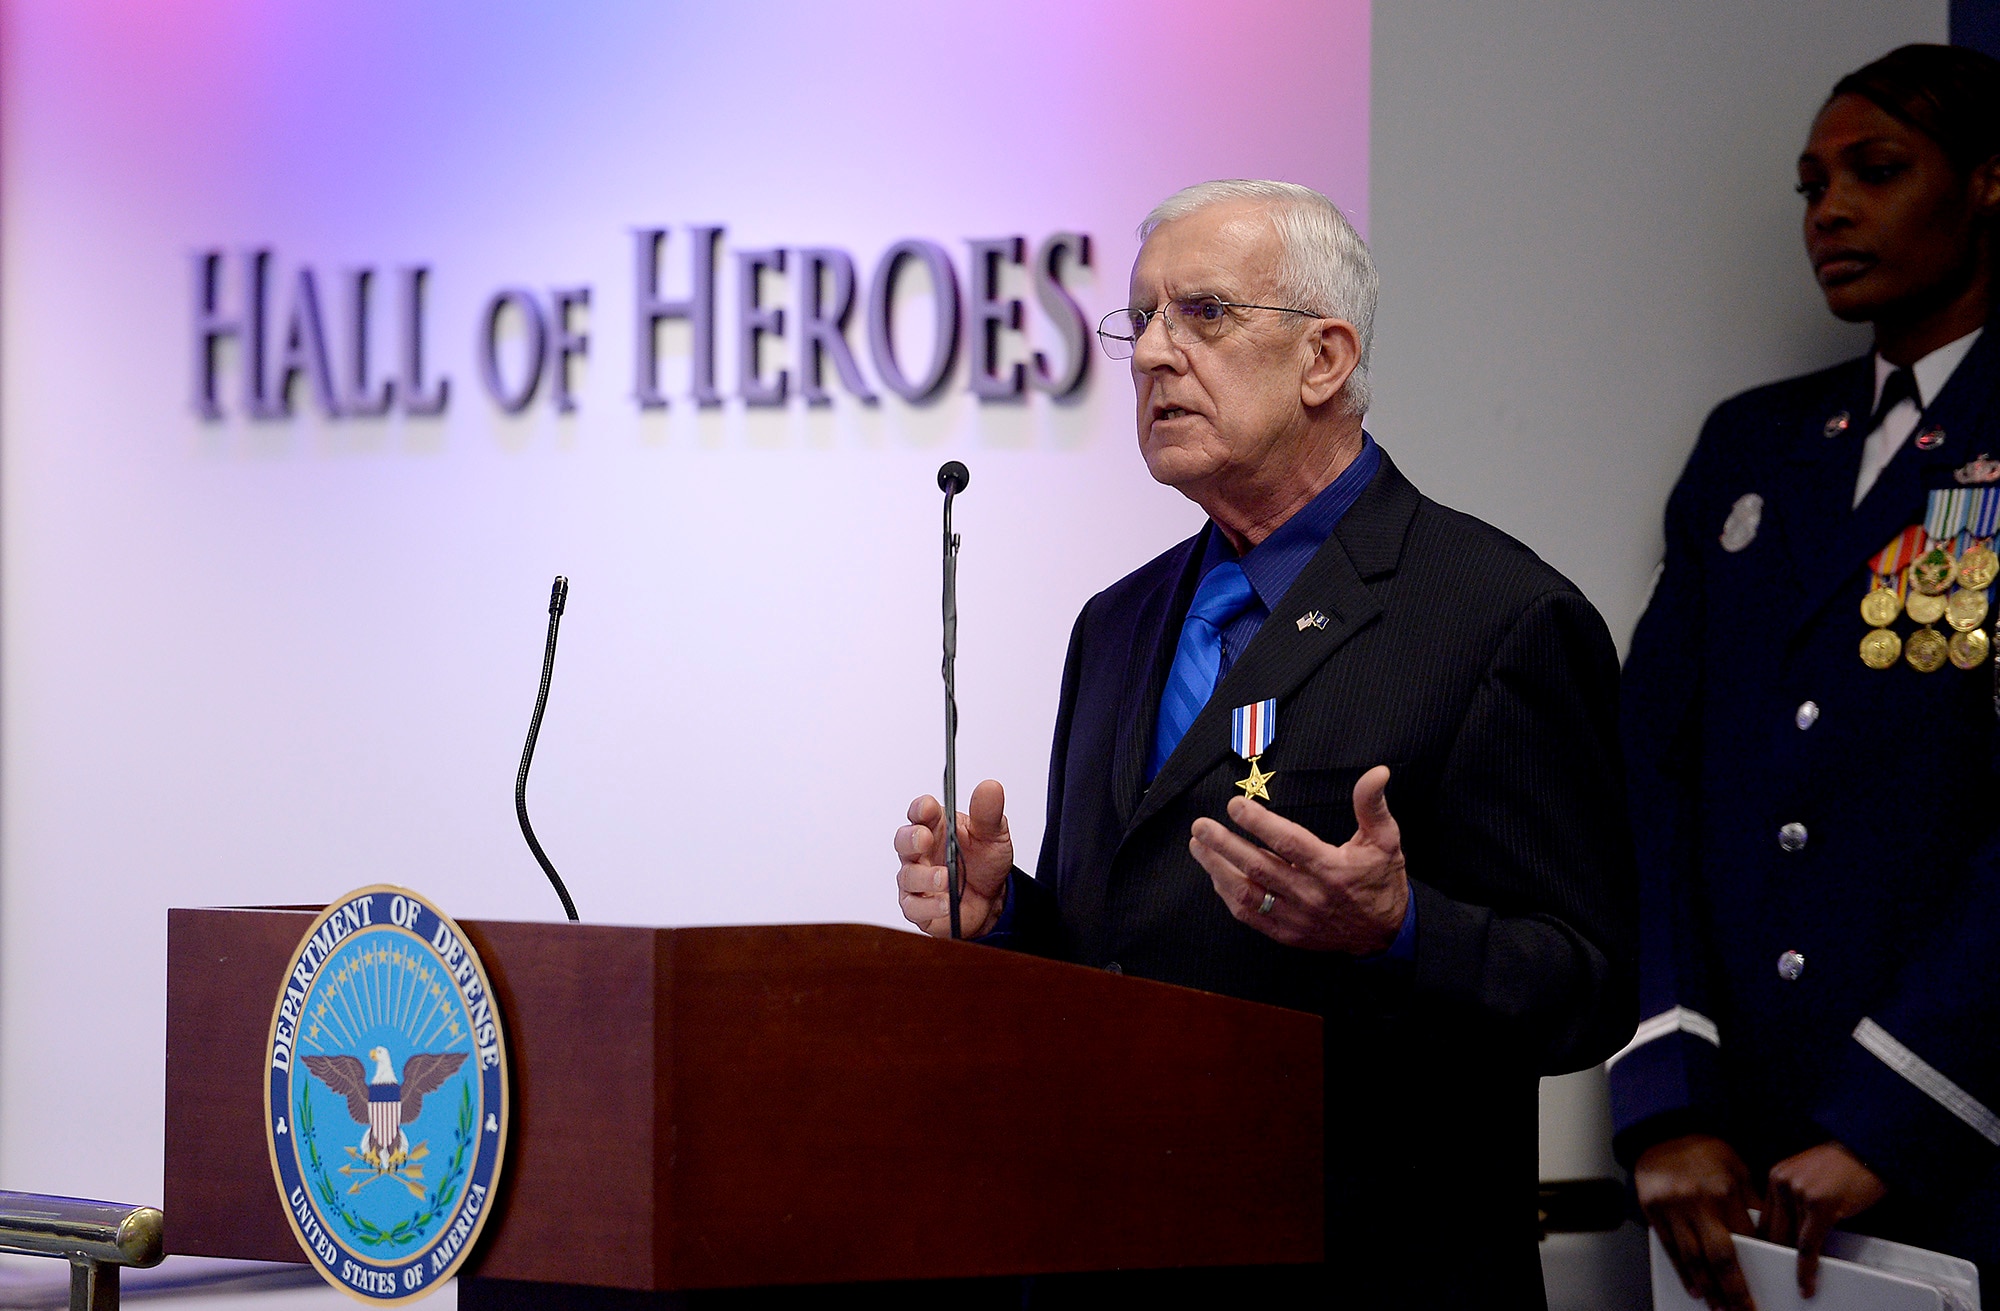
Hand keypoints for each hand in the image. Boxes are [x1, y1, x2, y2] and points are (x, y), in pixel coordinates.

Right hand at [895, 780, 1013, 938]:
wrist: (993, 899)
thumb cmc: (985, 861)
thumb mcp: (994, 835)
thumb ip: (988, 813)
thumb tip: (990, 787)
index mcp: (936, 826)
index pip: (920, 811)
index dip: (921, 808)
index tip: (929, 807)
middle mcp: (921, 851)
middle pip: (903, 840)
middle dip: (911, 838)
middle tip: (924, 839)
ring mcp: (917, 879)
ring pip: (908, 875)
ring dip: (926, 877)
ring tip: (946, 878)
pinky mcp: (918, 906)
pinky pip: (914, 906)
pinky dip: (929, 905)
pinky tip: (945, 903)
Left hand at [1187, 764, 1408, 953]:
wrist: (1386, 933)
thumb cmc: (1381, 881)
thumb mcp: (1386, 840)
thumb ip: (1373, 805)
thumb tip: (1377, 773)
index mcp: (1332, 868)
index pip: (1289, 843)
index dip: (1259, 823)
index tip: (1235, 805)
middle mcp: (1310, 894)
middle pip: (1259, 866)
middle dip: (1224, 844)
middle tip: (1201, 826)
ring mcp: (1296, 917)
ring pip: (1248, 893)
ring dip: (1218, 868)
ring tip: (1200, 846)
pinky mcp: (1287, 933)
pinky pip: (1250, 915)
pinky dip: (1228, 895)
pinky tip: (1216, 875)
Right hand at [1635, 1134, 1758, 1310]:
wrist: (1662, 1131)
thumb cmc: (1703, 1150)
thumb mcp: (1737, 1170)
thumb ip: (1750, 1202)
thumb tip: (1767, 1236)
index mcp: (1723, 1192)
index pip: (1745, 1241)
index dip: (1756, 1267)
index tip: (1765, 1286)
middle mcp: (1698, 1202)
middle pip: (1720, 1258)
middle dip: (1734, 1291)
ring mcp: (1673, 1208)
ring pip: (1693, 1259)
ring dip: (1708, 1288)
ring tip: (1720, 1307)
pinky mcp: (1653, 1210)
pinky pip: (1670, 1249)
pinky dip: (1683, 1273)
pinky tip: (1695, 1288)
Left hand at [1761, 1141, 1885, 1298]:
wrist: (1870, 1151)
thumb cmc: (1844, 1169)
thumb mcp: (1808, 1180)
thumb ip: (1793, 1201)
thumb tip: (1788, 1234)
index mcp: (1776, 1176)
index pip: (1763, 1218)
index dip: (1764, 1242)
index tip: (1764, 1260)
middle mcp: (1782, 1182)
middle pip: (1771, 1231)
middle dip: (1775, 1255)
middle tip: (1776, 1276)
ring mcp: (1799, 1193)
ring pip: (1789, 1240)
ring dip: (1792, 1265)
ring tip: (1795, 1283)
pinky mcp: (1819, 1206)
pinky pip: (1807, 1245)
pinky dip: (1806, 1268)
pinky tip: (1806, 1283)